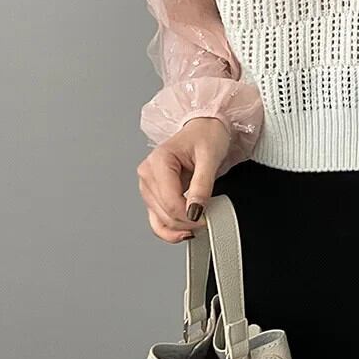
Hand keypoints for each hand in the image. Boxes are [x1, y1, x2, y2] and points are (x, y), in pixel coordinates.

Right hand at [136, 117, 230, 242]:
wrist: (205, 127)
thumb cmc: (206, 135)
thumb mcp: (210, 157)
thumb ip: (202, 185)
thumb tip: (195, 211)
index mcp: (159, 161)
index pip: (170, 201)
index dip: (189, 216)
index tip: (206, 218)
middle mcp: (148, 173)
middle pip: (164, 213)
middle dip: (186, 222)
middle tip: (208, 219)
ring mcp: (148, 185)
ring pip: (159, 219)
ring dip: (178, 227)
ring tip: (199, 223)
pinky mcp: (153, 193)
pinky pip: (157, 218)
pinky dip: (170, 229)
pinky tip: (184, 231)